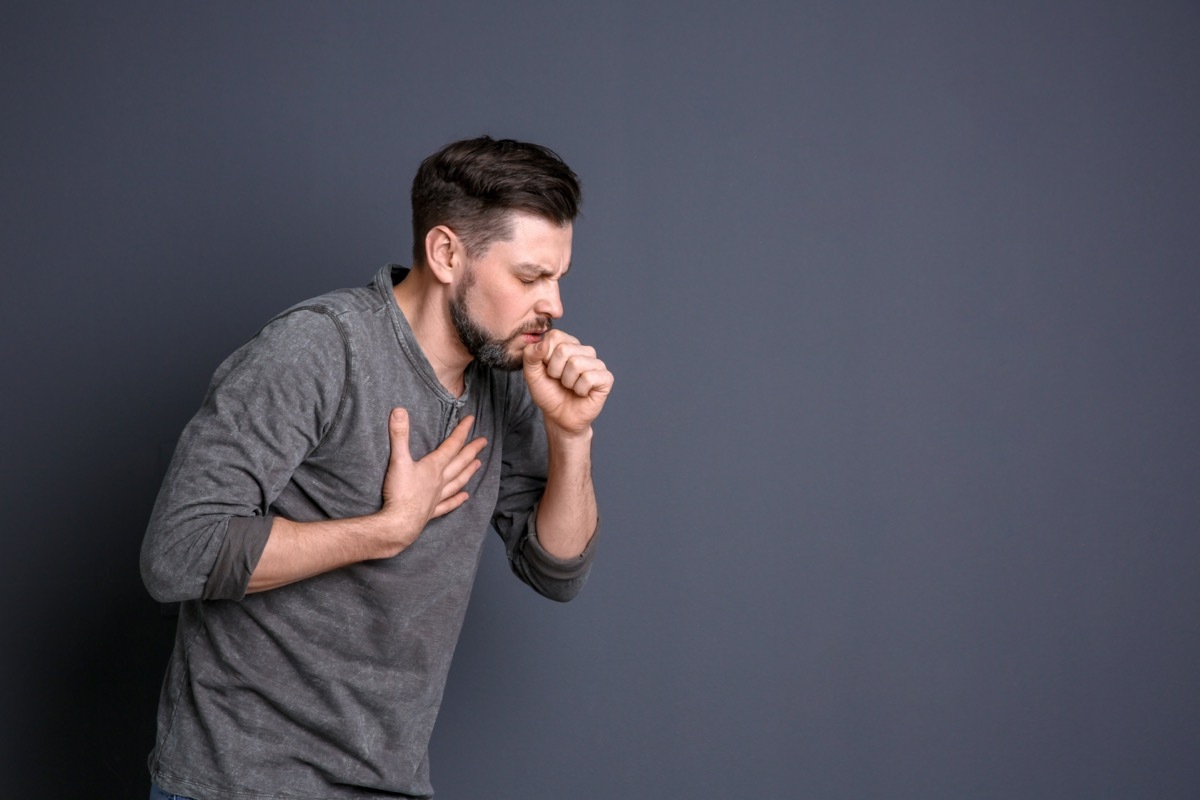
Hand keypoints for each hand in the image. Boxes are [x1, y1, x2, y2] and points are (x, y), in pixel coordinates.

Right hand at [377, 408, 486, 554]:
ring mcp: (437, 497)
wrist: (399, 524)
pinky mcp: (431, 511)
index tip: (472, 420)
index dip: (462, 431)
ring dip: (469, 471)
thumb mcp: (398, 460)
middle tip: (484, 441)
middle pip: (460, 462)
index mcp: (434, 467)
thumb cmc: (400, 493)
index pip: (452, 445)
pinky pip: (448, 504)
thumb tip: (400, 410)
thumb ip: (400, 435)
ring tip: (479, 464)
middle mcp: (440, 481)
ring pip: (458, 481)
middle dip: (472, 450)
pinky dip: (457, 500)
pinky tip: (465, 497)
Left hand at [522, 330, 613, 436]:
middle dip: (555, 371)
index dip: (545, 356)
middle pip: (563, 350)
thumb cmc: (548, 394)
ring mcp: (597, 363)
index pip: (554, 336)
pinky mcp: (606, 378)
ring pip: (576, 364)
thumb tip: (543, 343)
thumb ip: (530, 355)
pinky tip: (582, 393)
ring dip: (567, 382)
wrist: (559, 418)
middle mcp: (584, 350)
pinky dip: (580, 390)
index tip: (548, 369)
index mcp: (567, 344)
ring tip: (570, 387)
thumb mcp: (532, 374)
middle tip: (559, 380)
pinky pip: (588, 378)